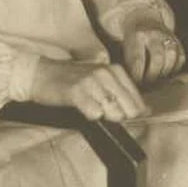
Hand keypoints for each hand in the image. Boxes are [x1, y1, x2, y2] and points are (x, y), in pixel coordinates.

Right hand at [31, 59, 149, 121]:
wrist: (40, 74)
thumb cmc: (71, 80)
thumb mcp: (100, 80)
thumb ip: (123, 94)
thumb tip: (147, 110)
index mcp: (115, 69)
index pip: (136, 99)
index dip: (131, 113)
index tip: (119, 115)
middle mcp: (106, 73)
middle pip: (128, 108)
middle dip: (119, 117)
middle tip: (101, 111)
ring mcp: (92, 81)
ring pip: (113, 112)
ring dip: (104, 117)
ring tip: (90, 108)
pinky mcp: (77, 91)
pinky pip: (94, 113)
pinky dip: (90, 116)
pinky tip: (82, 109)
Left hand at [123, 19, 185, 84]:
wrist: (142, 19)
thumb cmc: (132, 40)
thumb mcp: (126, 47)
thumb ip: (130, 64)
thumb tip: (134, 86)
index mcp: (137, 35)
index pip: (138, 58)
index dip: (138, 74)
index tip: (137, 83)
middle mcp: (153, 34)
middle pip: (157, 57)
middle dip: (153, 75)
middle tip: (148, 83)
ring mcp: (167, 36)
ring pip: (172, 56)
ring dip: (165, 71)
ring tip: (158, 78)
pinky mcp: (177, 40)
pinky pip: (181, 57)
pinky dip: (175, 68)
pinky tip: (167, 72)